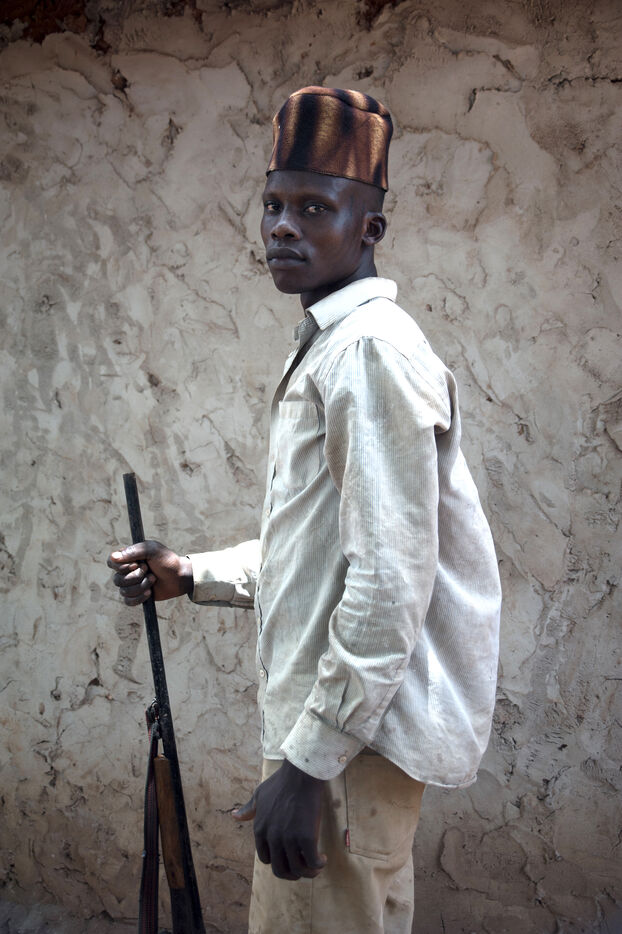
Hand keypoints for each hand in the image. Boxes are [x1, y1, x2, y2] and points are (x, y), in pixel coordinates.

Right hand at [107, 540, 192, 604]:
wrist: (179, 576)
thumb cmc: (166, 560)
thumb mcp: (152, 550)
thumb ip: (134, 551)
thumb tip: (113, 557)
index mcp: (128, 557)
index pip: (111, 562)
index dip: (122, 566)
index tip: (136, 564)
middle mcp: (126, 571)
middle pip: (117, 579)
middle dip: (136, 577)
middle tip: (149, 571)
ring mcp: (130, 584)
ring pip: (123, 591)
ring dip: (141, 586)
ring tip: (153, 580)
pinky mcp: (136, 596)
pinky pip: (128, 601)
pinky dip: (139, 598)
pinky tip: (149, 593)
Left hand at [233, 760, 326, 880]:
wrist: (301, 773)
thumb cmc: (281, 782)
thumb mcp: (259, 795)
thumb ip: (248, 809)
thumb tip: (234, 816)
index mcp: (260, 829)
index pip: (265, 858)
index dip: (277, 861)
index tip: (288, 857)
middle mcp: (272, 837)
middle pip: (280, 869)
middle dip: (291, 874)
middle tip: (302, 869)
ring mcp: (289, 838)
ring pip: (297, 869)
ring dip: (307, 873)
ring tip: (316, 866)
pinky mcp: (306, 837)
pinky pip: (312, 862)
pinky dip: (318, 865)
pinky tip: (322, 859)